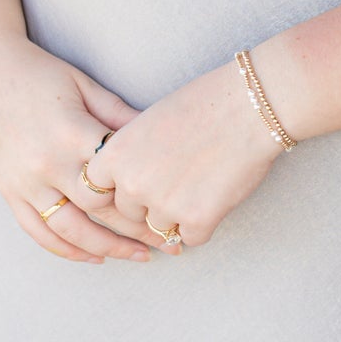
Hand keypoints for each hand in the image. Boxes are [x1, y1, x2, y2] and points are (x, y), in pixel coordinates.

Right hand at [0, 39, 163, 264]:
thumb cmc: (42, 74)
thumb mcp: (85, 86)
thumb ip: (120, 115)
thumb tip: (159, 139)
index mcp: (71, 133)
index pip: (116, 177)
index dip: (147, 197)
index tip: (174, 208)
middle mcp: (47, 164)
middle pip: (98, 210)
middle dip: (137, 230)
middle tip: (170, 242)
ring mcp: (25, 182)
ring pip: (70, 230)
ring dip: (107, 248)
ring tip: (140, 256)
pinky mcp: (10, 192)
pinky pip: (37, 231)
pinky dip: (66, 249)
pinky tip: (94, 257)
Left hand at [85, 58, 283, 254]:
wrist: (248, 106)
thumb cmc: (203, 104)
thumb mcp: (148, 122)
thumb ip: (129, 156)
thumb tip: (126, 184)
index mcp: (115, 154)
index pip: (92, 192)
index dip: (113, 190)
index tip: (131, 185)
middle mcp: (133, 183)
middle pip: (129, 213)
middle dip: (149, 203)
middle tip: (178, 179)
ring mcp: (164, 205)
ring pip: (160, 228)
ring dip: (178, 214)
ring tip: (201, 181)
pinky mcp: (198, 220)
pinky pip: (191, 237)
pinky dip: (204, 223)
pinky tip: (216, 194)